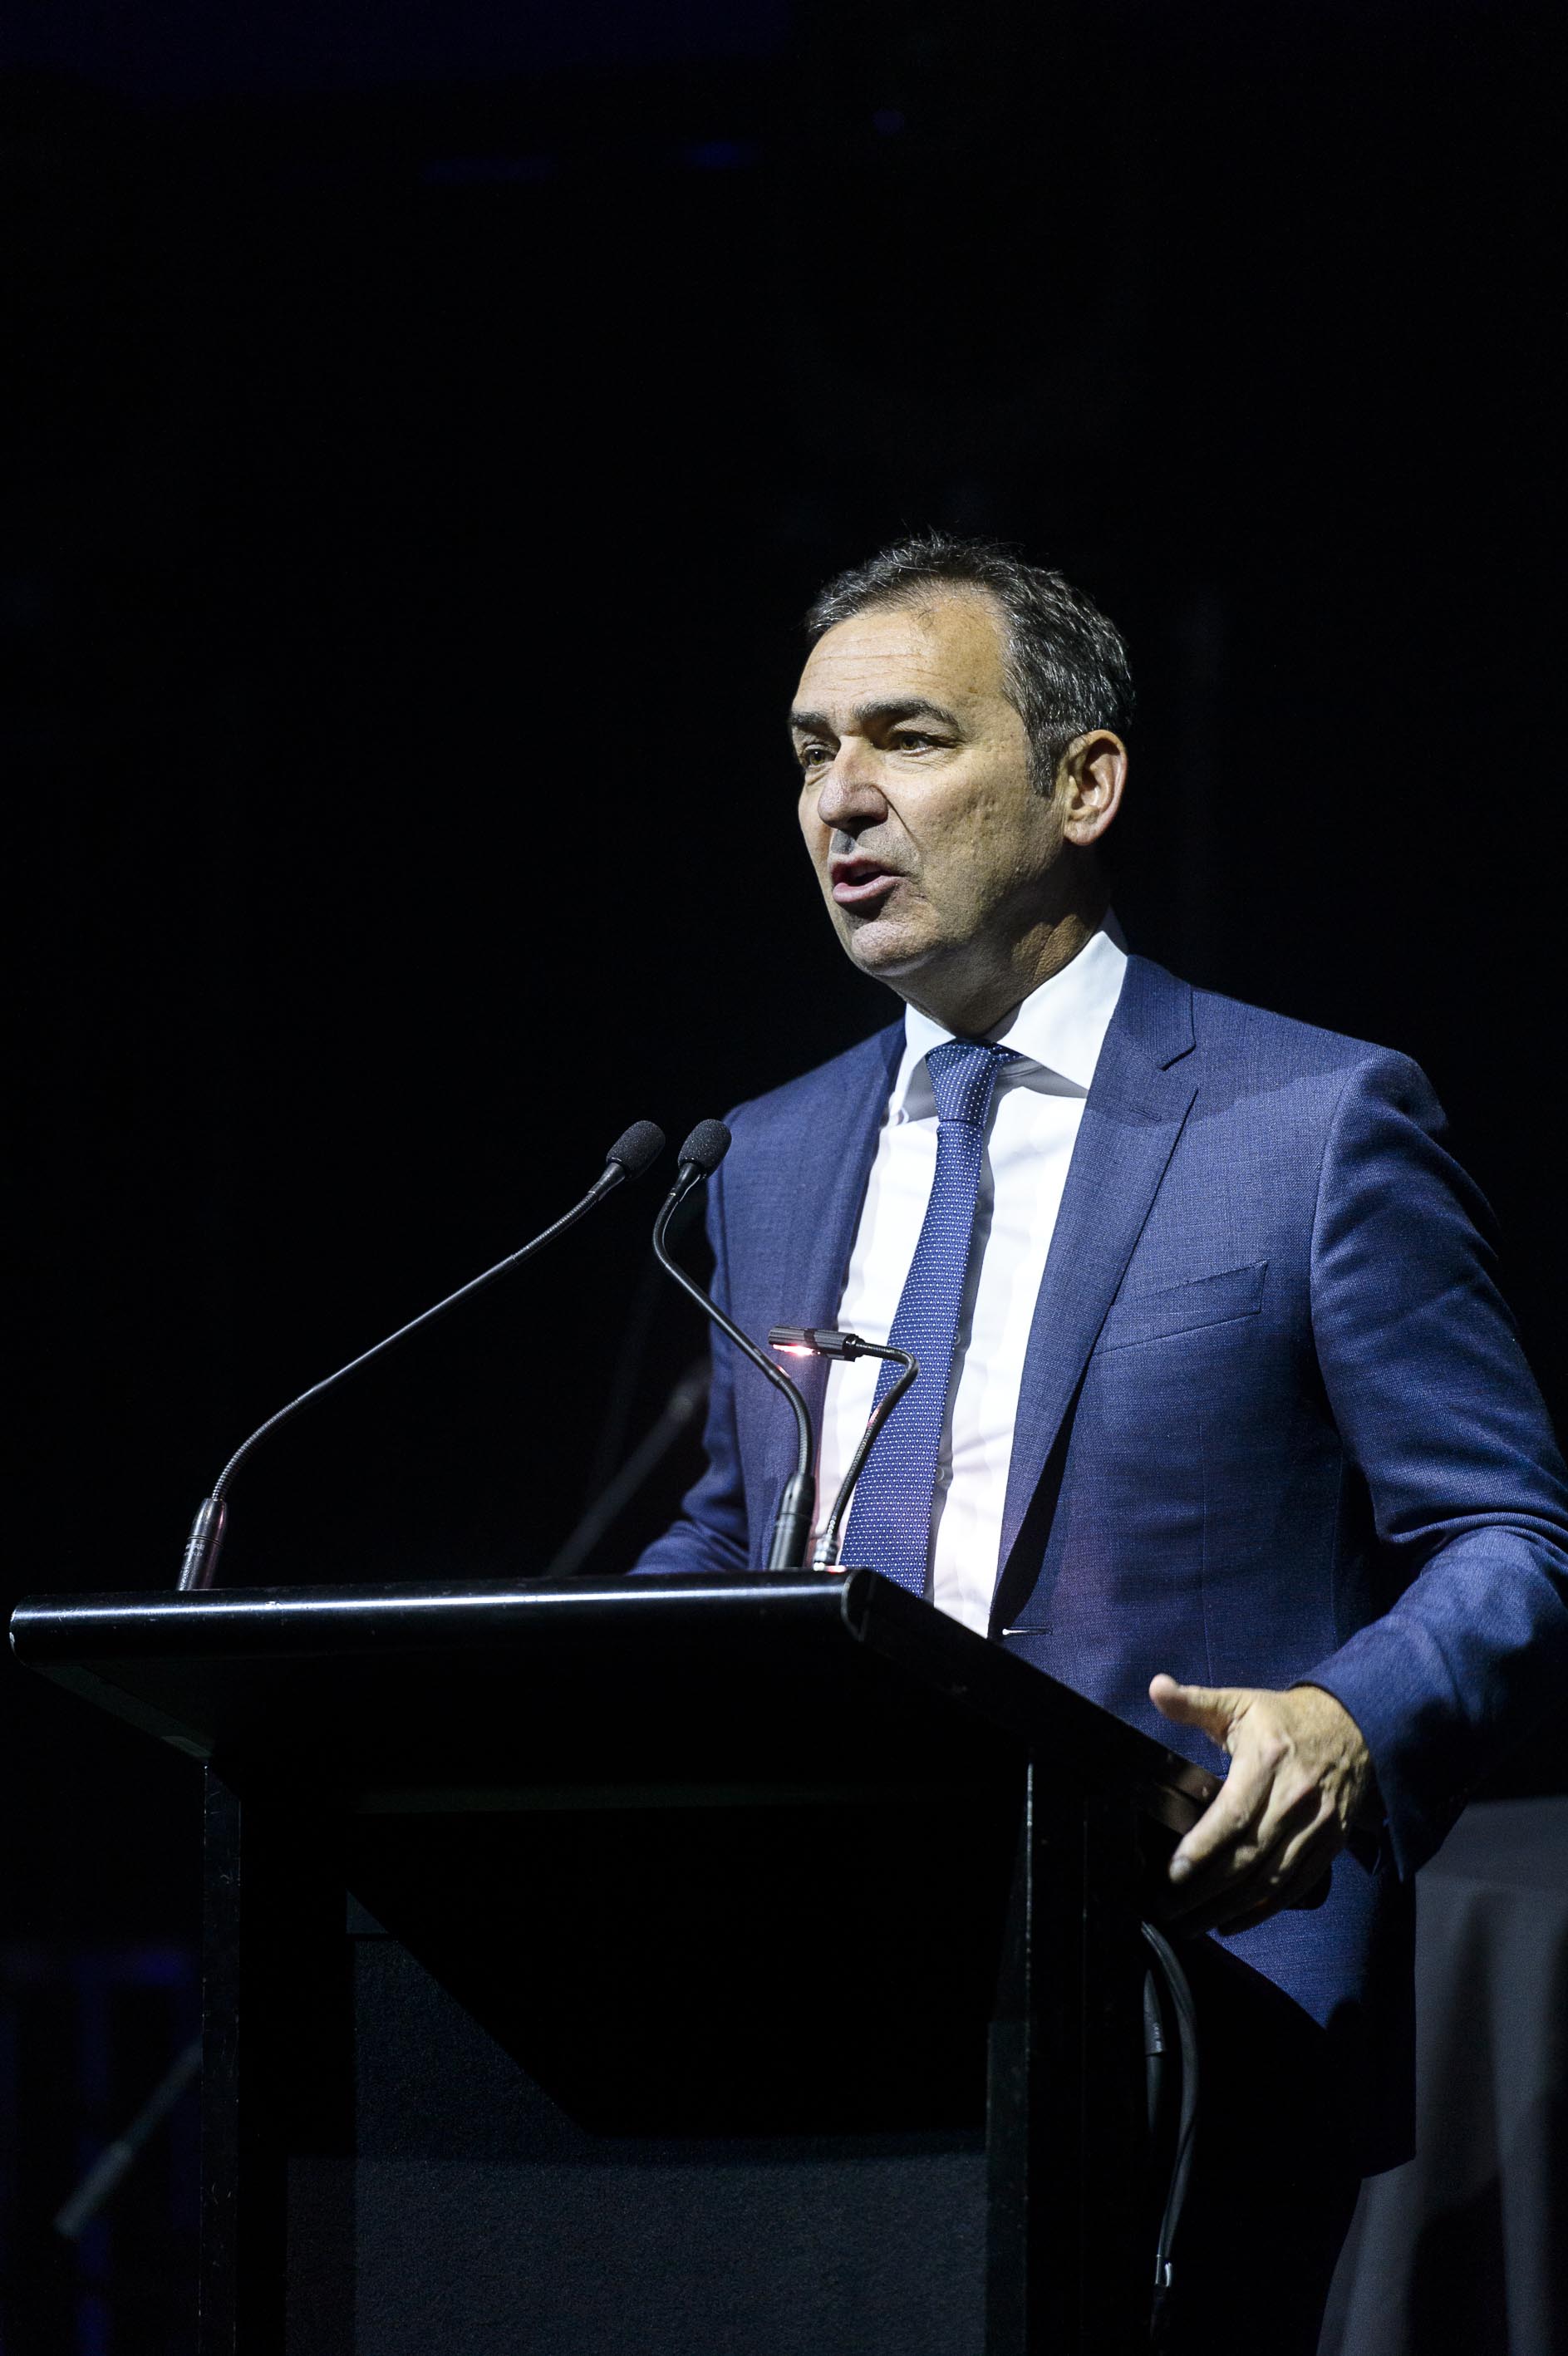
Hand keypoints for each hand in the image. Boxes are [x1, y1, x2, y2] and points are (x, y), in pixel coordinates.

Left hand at [1149, 1675, 1374, 1935]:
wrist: (1357, 1727)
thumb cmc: (1285, 1719)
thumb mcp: (1240, 1702)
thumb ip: (1195, 1702)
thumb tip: (1156, 1688)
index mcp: (1266, 1761)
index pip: (1232, 1816)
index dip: (1202, 1849)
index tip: (1172, 1874)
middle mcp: (1295, 1798)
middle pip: (1247, 1857)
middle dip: (1205, 1890)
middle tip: (1169, 1910)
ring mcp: (1317, 1826)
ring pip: (1270, 1880)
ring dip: (1230, 1909)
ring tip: (1192, 1925)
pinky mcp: (1331, 1844)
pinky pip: (1296, 1886)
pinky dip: (1265, 1911)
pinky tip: (1232, 1923)